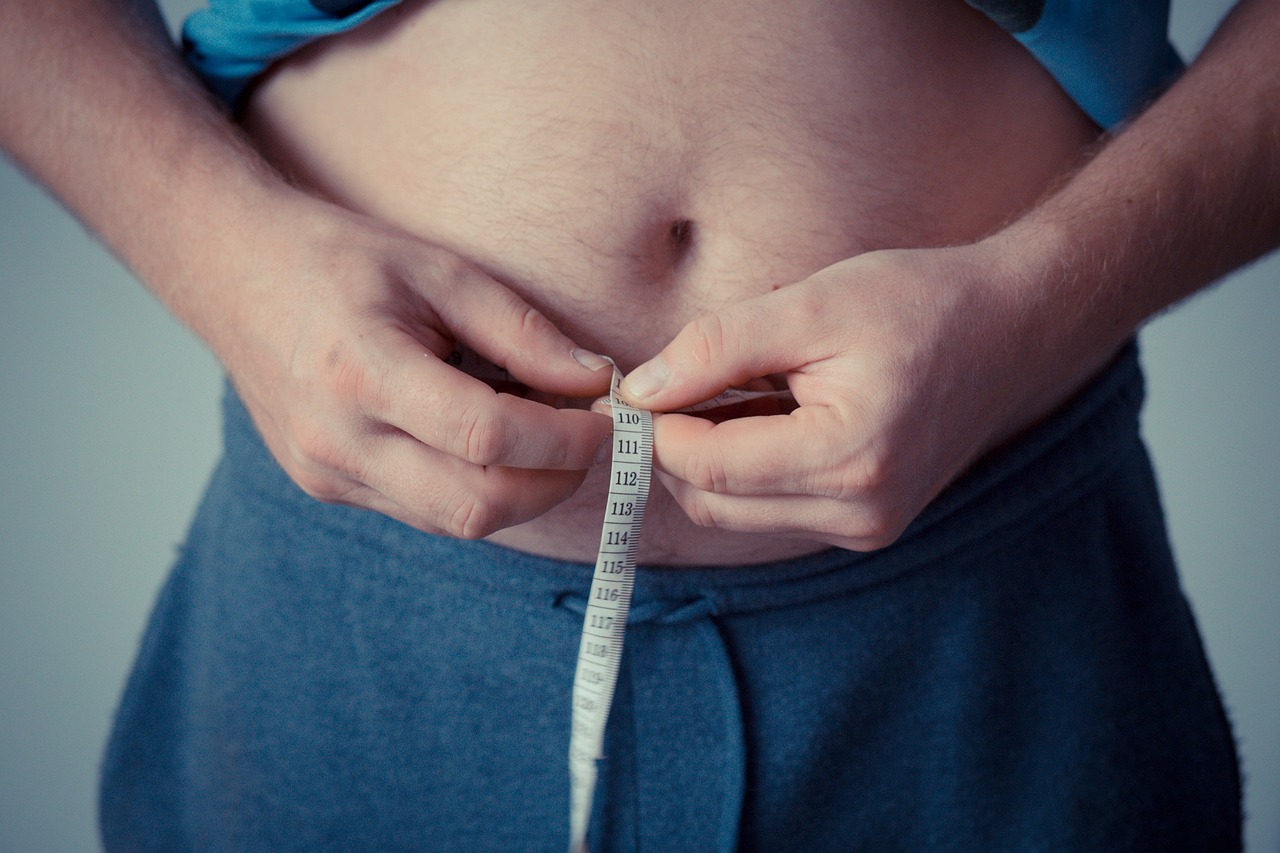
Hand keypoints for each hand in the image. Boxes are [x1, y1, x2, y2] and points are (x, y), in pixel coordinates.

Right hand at [215, 193, 613, 537]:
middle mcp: (337, 440)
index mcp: (361, 372)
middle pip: (476, 506)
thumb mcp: (439, 270)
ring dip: (521, 492)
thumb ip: (520, 330)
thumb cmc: (340, 260)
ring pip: (455, 522)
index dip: (564, 439)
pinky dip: (477, 489)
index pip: (486, 438)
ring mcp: (327, 475)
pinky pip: (426, 513)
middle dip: (555, 481)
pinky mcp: (329, 489)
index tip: (607, 417)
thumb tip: (595, 381)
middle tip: (590, 439)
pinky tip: (492, 446)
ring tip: (544, 435)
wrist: (234, 274)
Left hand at [618, 243, 1112, 550]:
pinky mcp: (868, 524)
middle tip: (672, 383)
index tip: (639, 384)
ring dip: (711, 460)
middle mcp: (859, 513)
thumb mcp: (811, 306)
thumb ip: (717, 349)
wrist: (1012, 328)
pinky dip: (750, 469)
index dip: (656, 427)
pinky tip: (768, 413)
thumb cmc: (920, 303)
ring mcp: (866, 527)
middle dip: (677, 447)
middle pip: (713, 504)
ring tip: (732, 390)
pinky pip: (775, 509)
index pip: (707, 467)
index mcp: (847, 459)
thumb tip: (640, 390)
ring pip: (738, 513)